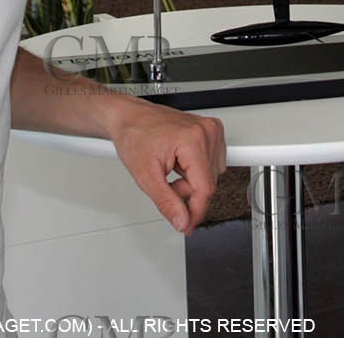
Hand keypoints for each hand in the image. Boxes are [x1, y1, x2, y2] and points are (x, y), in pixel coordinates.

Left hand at [108, 99, 226, 234]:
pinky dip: (196, 171)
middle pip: (208, 183)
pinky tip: (179, 164)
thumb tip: (182, 220)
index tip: (187, 225)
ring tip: (171, 171)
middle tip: (166, 186)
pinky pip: (213, 163)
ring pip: (212, 175)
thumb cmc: (134, 137)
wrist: (130, 118)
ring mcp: (210, 129)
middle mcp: (206, 132)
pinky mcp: (211, 131)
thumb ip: (166, 202)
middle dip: (187, 193)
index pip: (205, 188)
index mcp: (192, 140)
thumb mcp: (145, 176)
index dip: (195, 212)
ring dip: (191, 182)